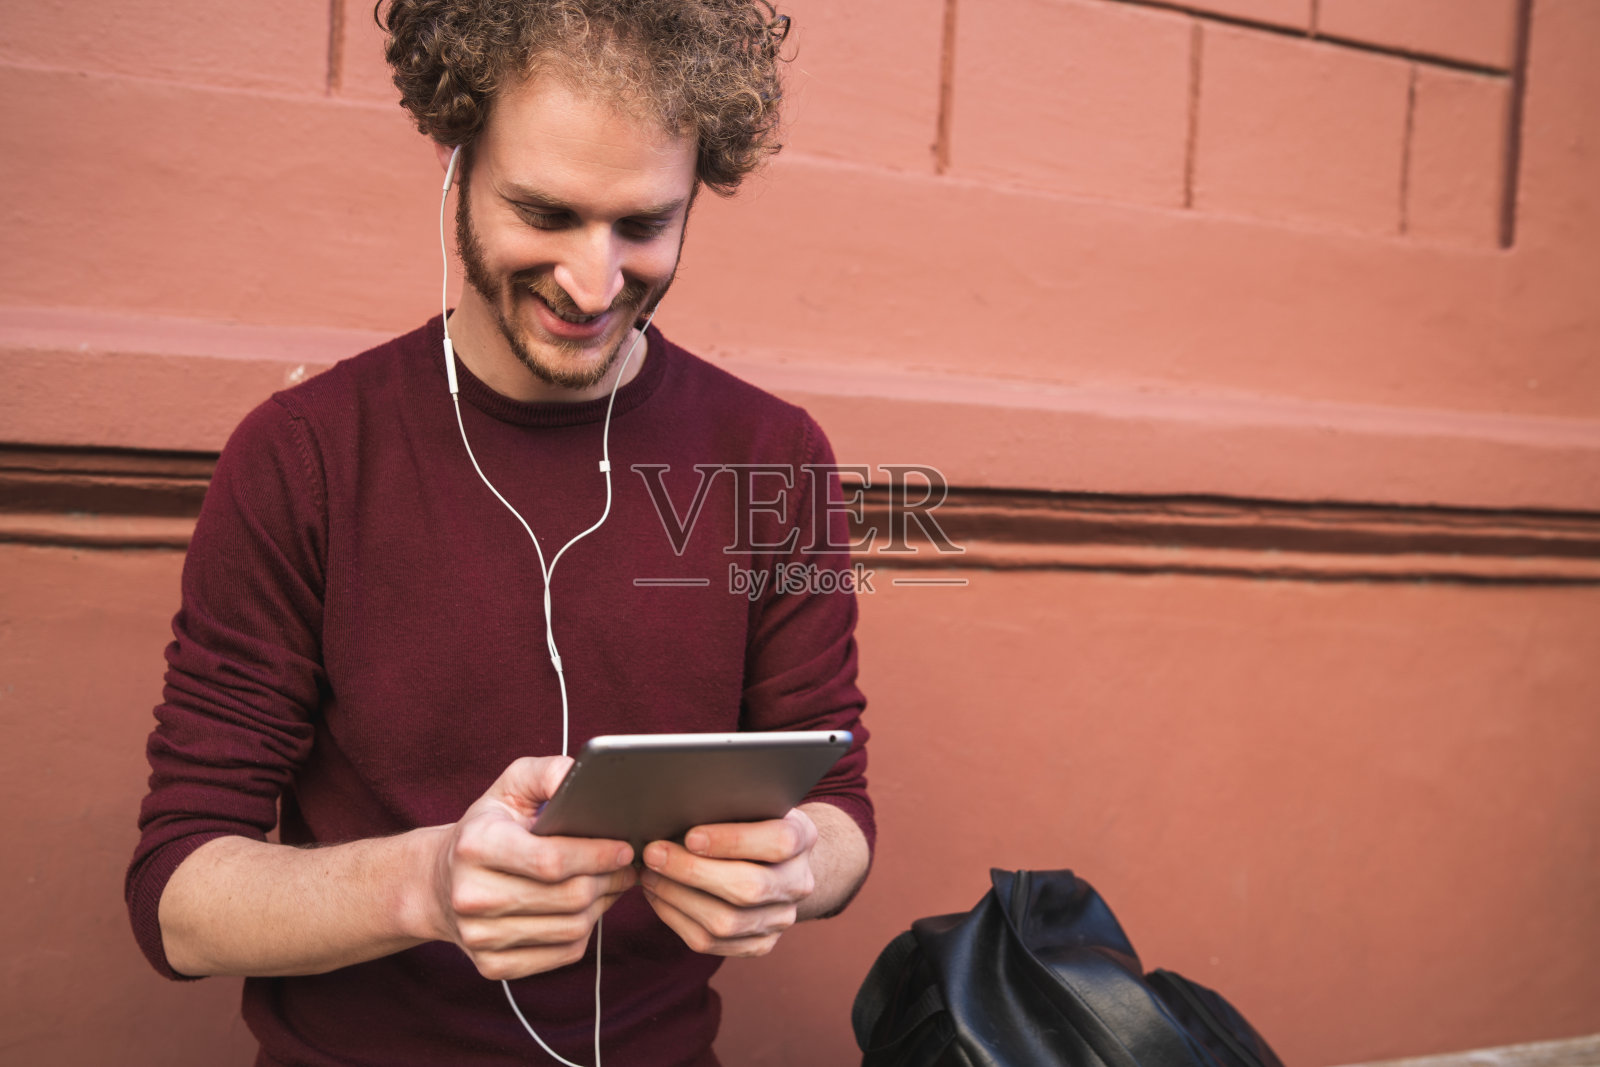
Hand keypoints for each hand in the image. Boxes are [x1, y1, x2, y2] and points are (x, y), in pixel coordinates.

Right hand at [425, 756, 636, 979]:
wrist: (437, 884)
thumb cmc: (485, 829)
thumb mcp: (509, 788)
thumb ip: (547, 773)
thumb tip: (579, 776)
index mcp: (475, 846)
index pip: (551, 860)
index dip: (597, 855)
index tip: (624, 848)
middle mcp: (472, 895)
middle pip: (567, 897)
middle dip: (608, 880)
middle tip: (625, 866)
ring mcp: (480, 937)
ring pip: (571, 928)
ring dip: (602, 906)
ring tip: (610, 885)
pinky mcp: (492, 966)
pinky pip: (562, 955)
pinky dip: (585, 932)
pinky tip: (586, 910)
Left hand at [638, 808, 819, 956]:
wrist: (776, 860)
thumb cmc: (751, 820)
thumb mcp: (751, 803)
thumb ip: (727, 806)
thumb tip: (675, 809)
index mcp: (803, 838)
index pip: (777, 841)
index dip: (733, 840)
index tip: (691, 835)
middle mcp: (798, 883)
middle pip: (748, 889)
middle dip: (692, 872)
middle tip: (653, 854)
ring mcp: (781, 919)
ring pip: (725, 923)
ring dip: (677, 898)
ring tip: (649, 874)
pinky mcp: (759, 944)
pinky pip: (710, 943)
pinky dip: (676, 918)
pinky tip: (658, 896)